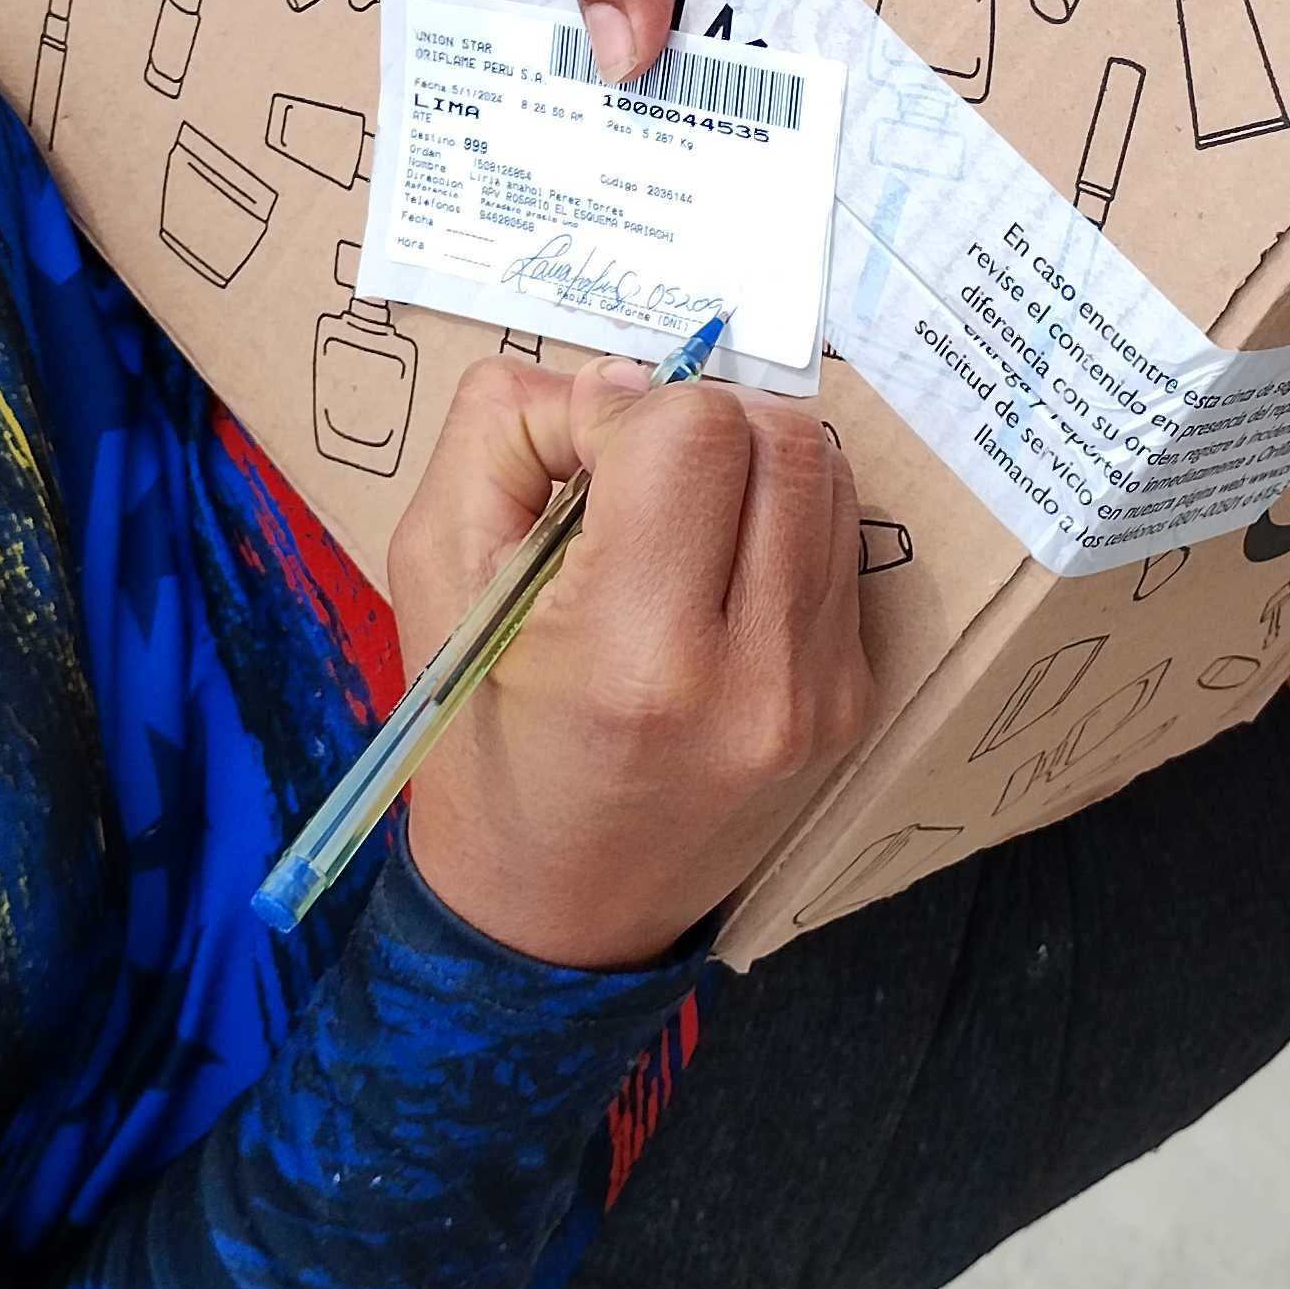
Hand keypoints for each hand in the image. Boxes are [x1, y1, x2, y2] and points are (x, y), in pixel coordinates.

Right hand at [387, 354, 872, 969]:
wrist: (552, 910)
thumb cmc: (475, 741)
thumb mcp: (435, 572)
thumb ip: (505, 436)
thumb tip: (615, 378)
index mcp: (637, 653)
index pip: (692, 430)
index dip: (623, 409)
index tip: (576, 460)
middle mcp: (755, 677)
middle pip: (779, 436)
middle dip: (694, 420)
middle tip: (628, 472)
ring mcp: (821, 694)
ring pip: (825, 475)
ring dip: (747, 459)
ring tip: (673, 513)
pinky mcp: (854, 700)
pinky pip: (839, 543)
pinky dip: (778, 519)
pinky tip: (715, 565)